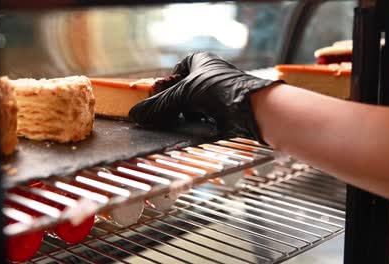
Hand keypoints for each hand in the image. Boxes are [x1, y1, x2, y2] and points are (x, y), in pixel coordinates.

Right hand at [129, 52, 282, 140]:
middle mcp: (210, 74)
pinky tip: (197, 130)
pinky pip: (206, 117)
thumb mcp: (184, 94)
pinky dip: (198, 125)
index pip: (176, 72)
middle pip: (183, 91)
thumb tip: (136, 115)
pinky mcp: (226, 110)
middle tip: (167, 116)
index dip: (167, 86)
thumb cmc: (220, 91)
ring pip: (194, 106)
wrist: (252, 109)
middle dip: (175, 105)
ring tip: (183, 124)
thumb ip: (159, 105)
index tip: (160, 99)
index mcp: (200, 61)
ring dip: (187, 117)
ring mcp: (219, 93)